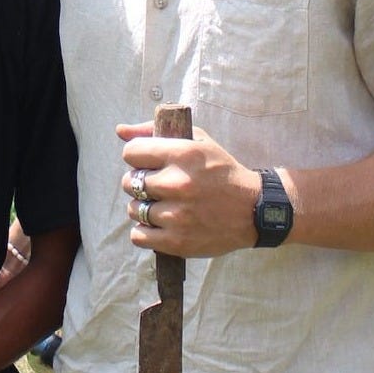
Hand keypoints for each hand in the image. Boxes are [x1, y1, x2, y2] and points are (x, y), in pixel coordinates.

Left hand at [118, 121, 258, 256]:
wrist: (253, 210)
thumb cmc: (221, 172)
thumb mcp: (197, 142)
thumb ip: (154, 132)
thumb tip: (120, 131)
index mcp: (183, 155)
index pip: (131, 152)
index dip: (137, 157)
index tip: (149, 163)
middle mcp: (177, 184)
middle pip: (129, 182)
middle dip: (140, 182)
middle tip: (158, 186)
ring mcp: (176, 215)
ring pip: (133, 209)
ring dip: (143, 207)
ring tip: (163, 205)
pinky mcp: (177, 241)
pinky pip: (138, 236)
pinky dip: (145, 231)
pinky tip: (160, 224)